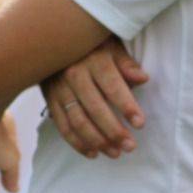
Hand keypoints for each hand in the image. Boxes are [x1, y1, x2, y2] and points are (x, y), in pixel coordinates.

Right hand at [41, 37, 147, 158]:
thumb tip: (142, 78)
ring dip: (97, 140)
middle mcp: (73, 74)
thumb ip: (125, 63)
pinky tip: (92, 152)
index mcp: (93, 59)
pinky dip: (76, 142)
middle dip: (113, 130)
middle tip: (130, 146)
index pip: (112, 86)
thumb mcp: (110, 45)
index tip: (140, 123)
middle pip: (95, 108)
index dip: (126, 106)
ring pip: (77, 120)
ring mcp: (59, 88)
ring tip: (115, 153)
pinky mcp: (50, 99)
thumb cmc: (90, 44)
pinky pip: (62, 125)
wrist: (51, 39)